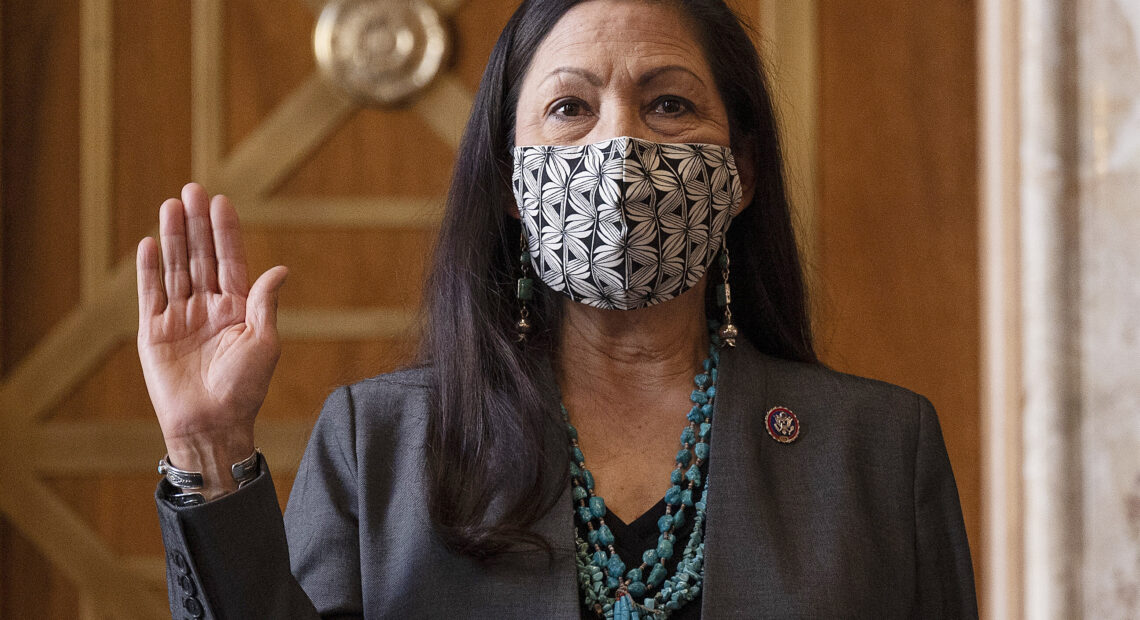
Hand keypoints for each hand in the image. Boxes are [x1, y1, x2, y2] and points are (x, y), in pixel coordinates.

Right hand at [137, 183, 286, 495]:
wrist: (212, 424)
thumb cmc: (244, 388)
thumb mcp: (264, 343)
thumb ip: (264, 303)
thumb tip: (280, 269)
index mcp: (237, 308)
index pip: (230, 261)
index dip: (225, 232)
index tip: (221, 202)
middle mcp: (208, 308)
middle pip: (201, 257)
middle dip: (197, 224)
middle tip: (192, 190)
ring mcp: (179, 317)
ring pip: (176, 268)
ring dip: (174, 237)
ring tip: (171, 205)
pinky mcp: (154, 331)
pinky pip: (150, 293)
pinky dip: (149, 269)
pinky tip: (151, 242)